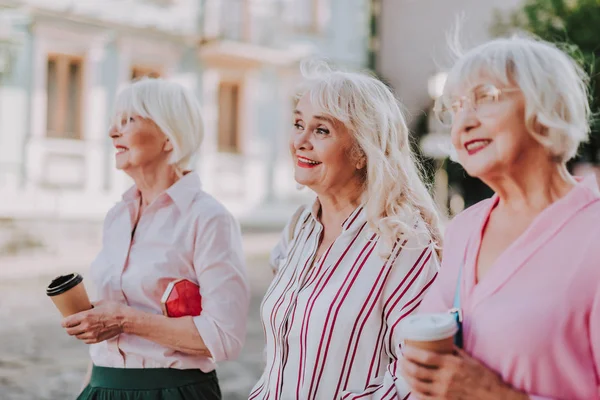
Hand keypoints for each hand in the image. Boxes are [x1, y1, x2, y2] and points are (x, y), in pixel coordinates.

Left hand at [61, 300, 131, 343]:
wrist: (125, 320)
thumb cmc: (114, 309)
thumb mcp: (101, 302)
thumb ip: (90, 305)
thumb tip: (84, 305)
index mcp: (85, 316)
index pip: (66, 323)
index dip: (64, 322)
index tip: (65, 320)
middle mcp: (86, 327)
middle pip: (69, 331)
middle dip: (69, 328)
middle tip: (72, 324)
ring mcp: (91, 335)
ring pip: (77, 337)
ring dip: (77, 332)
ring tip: (82, 327)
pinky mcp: (96, 340)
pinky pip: (84, 340)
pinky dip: (84, 337)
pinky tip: (88, 332)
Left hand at [399, 345, 526, 399]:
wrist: (495, 398)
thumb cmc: (484, 378)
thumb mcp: (470, 360)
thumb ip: (454, 351)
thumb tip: (442, 342)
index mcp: (452, 365)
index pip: (425, 357)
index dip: (411, 352)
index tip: (404, 348)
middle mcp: (446, 379)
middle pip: (417, 371)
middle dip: (405, 364)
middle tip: (400, 359)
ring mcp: (444, 393)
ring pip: (417, 384)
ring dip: (406, 377)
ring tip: (403, 370)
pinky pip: (423, 398)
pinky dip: (414, 391)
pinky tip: (411, 386)